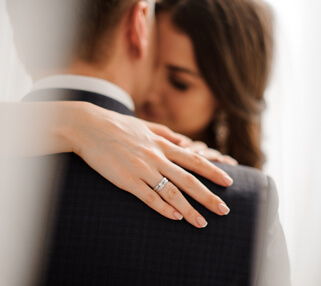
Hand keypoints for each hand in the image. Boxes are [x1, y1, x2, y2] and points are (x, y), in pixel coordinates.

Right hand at [64, 103, 232, 227]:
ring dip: (189, 209)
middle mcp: (157, 157)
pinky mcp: (127, 181)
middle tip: (224, 210)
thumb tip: (184, 140)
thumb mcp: (145, 125)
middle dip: (208, 196)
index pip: (194, 160)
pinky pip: (149, 198)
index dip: (213, 171)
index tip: (228, 181)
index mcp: (162, 144)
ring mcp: (142, 170)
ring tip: (203, 223)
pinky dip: (164, 209)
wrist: (89, 127)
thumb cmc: (117, 125)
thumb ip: (167, 133)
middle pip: (188, 180)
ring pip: (172, 193)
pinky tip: (176, 218)